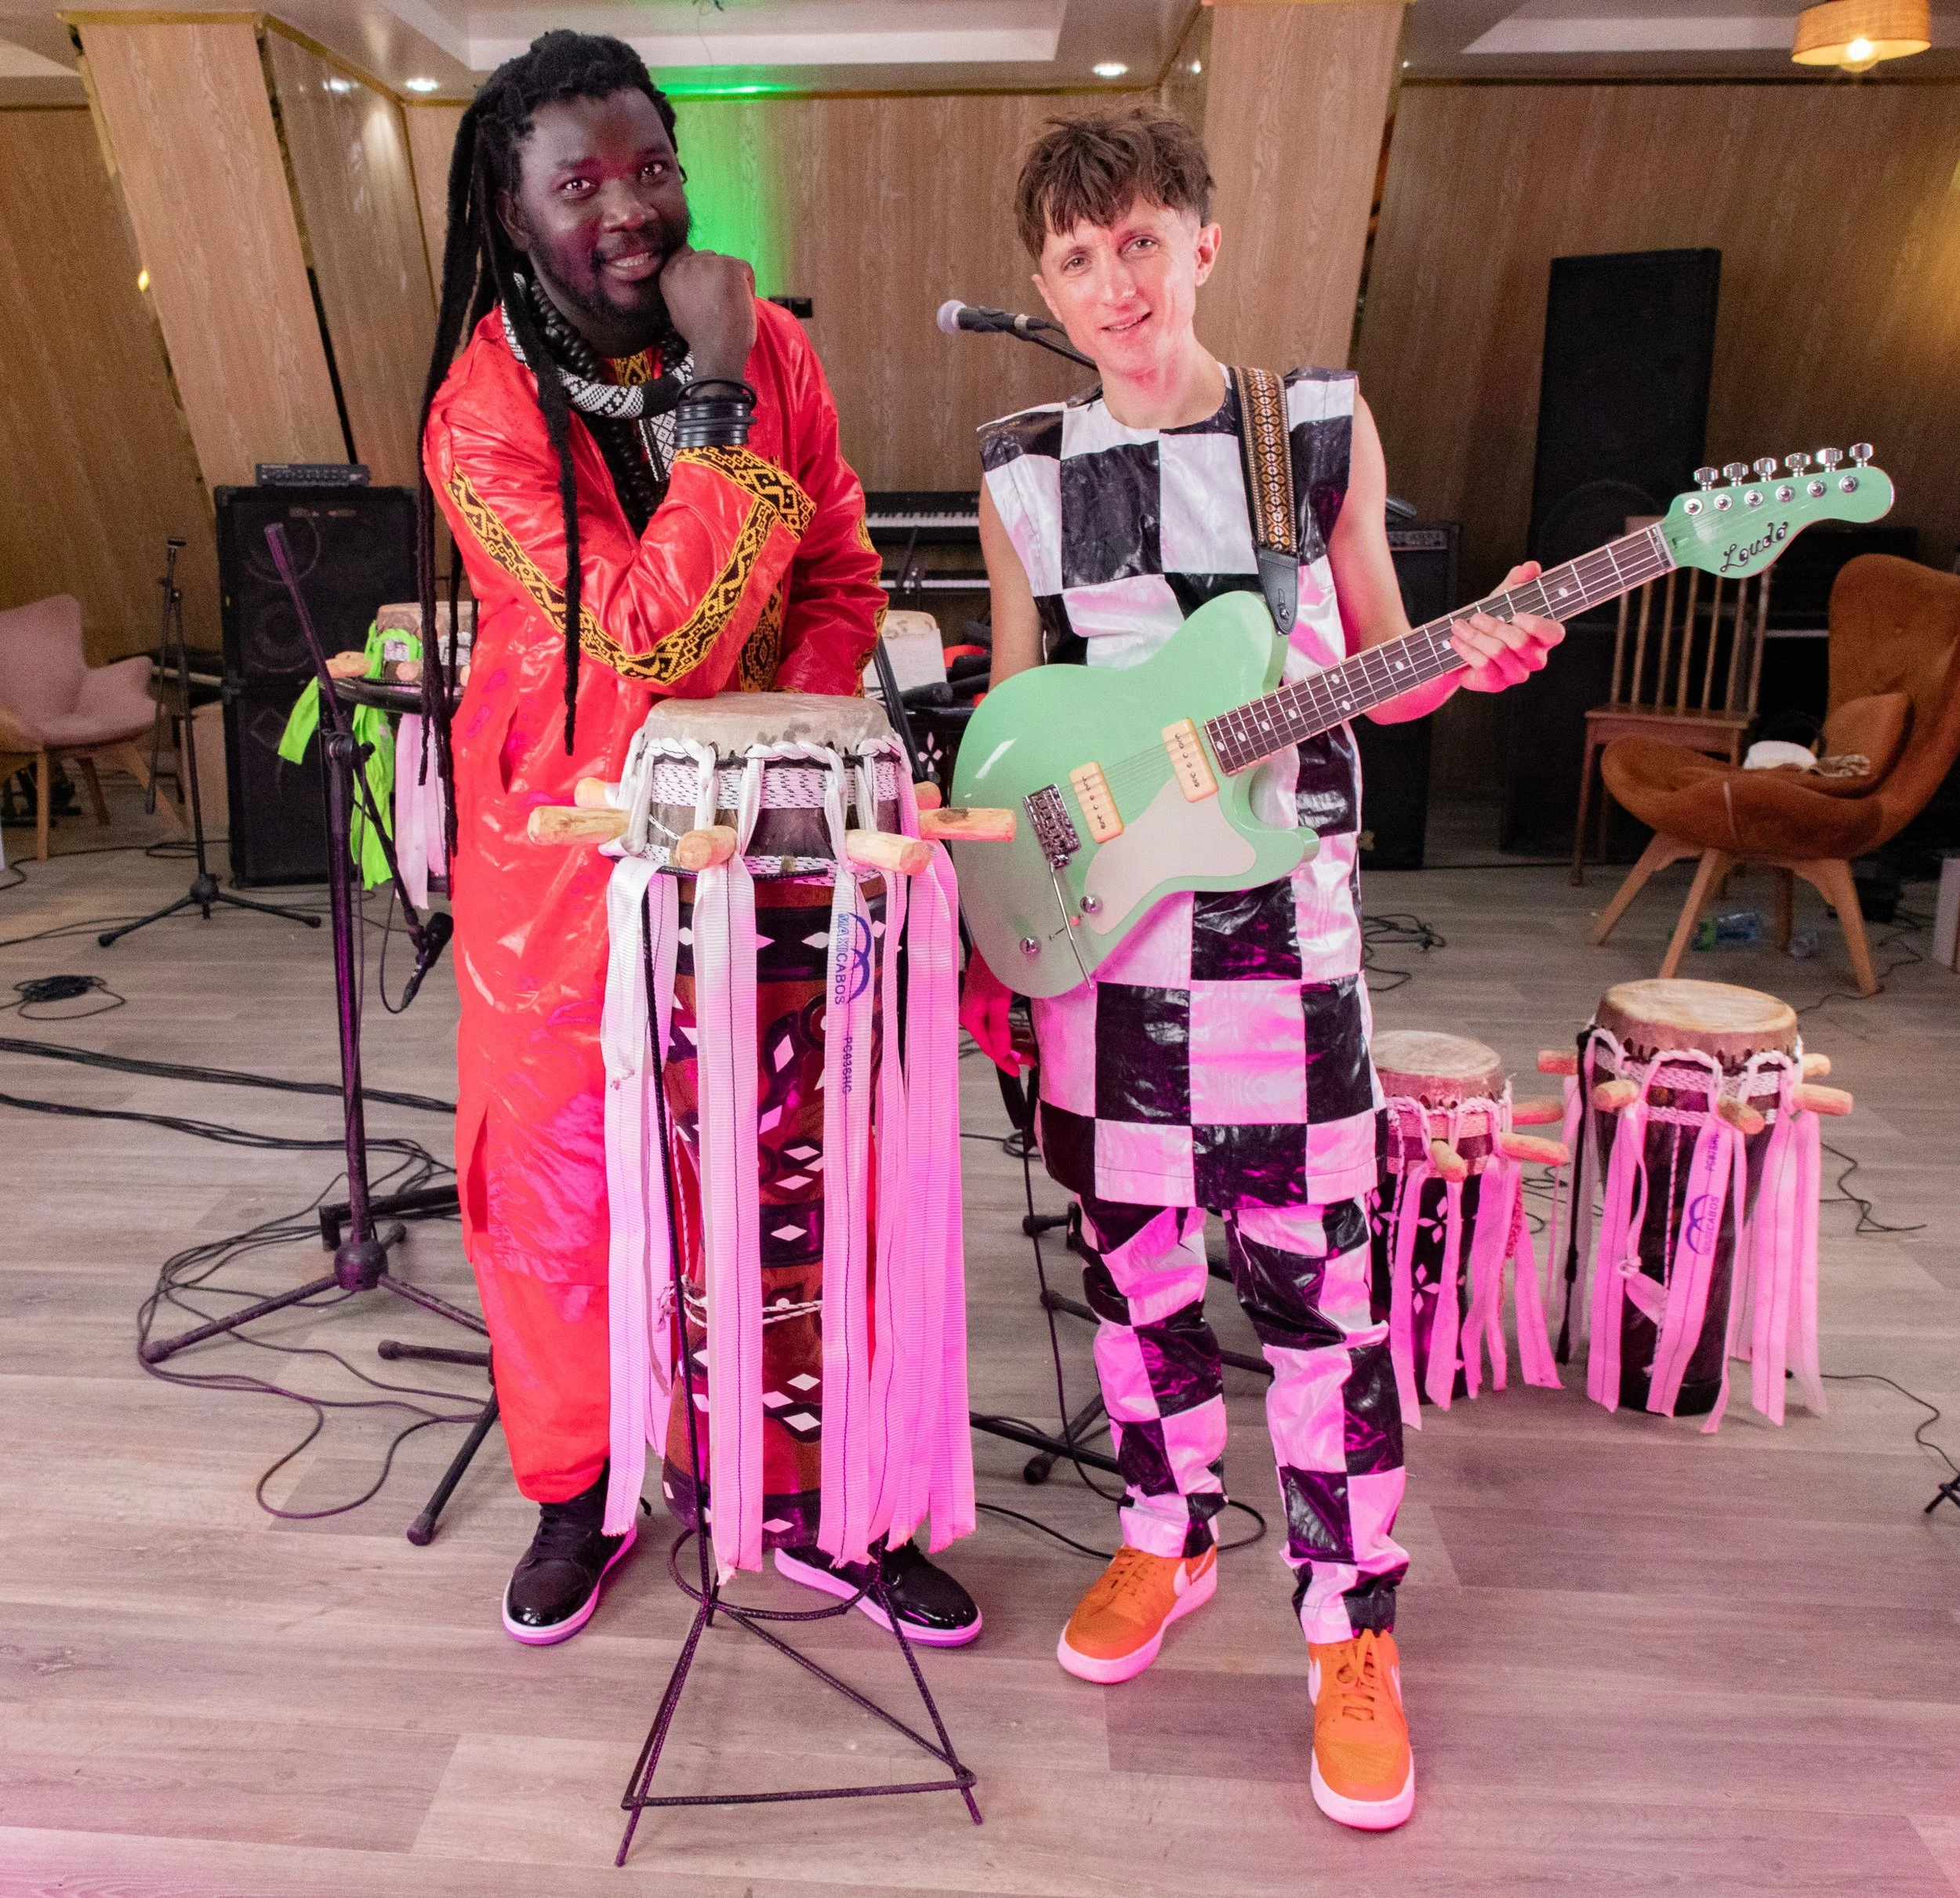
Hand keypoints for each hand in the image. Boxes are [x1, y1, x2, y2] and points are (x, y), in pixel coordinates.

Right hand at [659, 248, 755, 383]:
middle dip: (716, 274)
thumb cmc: (699, 336)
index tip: (706, 285)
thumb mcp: (677, 307)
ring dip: (732, 280)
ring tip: (729, 305)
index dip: (700, 268)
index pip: (685, 252)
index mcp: (669, 273)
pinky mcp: (730, 266)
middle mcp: (686, 263)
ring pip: (727, 263)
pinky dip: (748, 285)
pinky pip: (745, 270)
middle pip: (708, 257)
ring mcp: (709, 262)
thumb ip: (682, 286)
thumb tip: (696, 280)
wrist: (715, 347)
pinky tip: (740, 304)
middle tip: (720, 301)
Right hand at [960, 949, 1030, 1077]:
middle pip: (992, 1041)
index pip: (988, 1047)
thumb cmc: (995, 969)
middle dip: (1012, 1052)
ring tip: (1030, 1048)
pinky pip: (997, 1021)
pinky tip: (1021, 1032)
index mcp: (969, 1017)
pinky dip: (1010, 1029)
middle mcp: (971, 1014)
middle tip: (1032, 1059)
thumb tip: (1001, 1053)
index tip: (1019, 1072)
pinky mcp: (986, 998)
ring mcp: (978, 1006)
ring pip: (996, 1031)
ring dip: (1013, 1041)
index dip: (1004, 1061)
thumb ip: (999, 1029)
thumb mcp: (998, 1002)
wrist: (995, 941)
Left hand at [1451, 562, 1564, 691]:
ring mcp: (1517, 673)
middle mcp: (1535, 658)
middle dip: (1494, 625)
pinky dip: (1467, 649)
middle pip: (1520, 642)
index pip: (1554, 634)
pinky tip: (1457, 640)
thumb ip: (1518, 581)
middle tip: (1476, 617)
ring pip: (1499, 652)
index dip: (1537, 626)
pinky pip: (1483, 665)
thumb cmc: (1492, 621)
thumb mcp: (1503, 597)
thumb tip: (1531, 567)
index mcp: (1543, 637)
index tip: (1517, 614)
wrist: (1464, 647)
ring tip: (1459, 626)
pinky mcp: (1497, 683)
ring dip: (1475, 636)